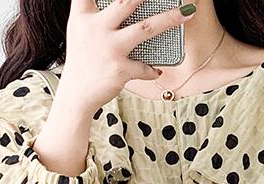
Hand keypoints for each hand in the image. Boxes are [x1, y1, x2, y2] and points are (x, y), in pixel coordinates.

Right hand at [60, 0, 196, 113]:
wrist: (76, 95)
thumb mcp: (80, 31)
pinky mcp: (120, 69)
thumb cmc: (83, 61)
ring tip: (187, 14)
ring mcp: (109, 48)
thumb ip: (92, 13)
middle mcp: (96, 28)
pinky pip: (145, 67)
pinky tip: (156, 71)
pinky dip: (152, 69)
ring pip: (146, 28)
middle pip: (127, 1)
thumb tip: (127, 5)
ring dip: (170, 19)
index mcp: (83, 16)